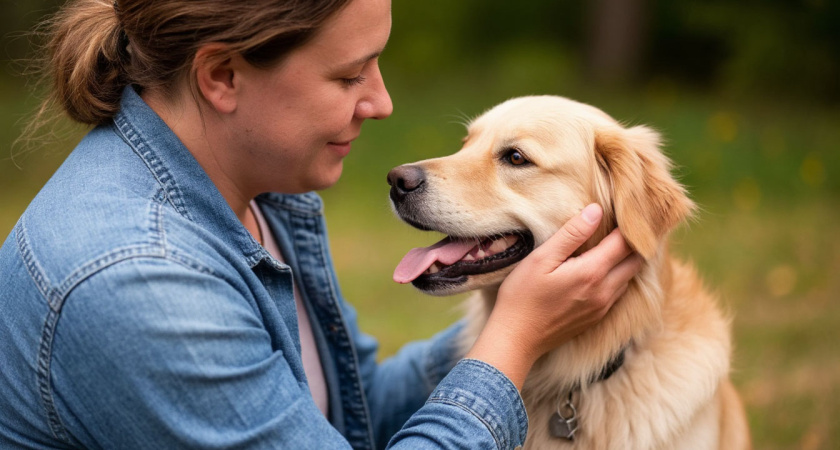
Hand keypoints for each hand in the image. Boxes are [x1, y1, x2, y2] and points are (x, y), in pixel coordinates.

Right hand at [464, 203, 642, 388]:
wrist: (516, 339)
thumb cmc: (522, 296)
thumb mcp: (541, 259)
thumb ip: (571, 235)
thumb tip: (596, 211)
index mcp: (592, 272)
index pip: (625, 242)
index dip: (630, 224)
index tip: (627, 210)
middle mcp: (604, 291)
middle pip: (635, 260)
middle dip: (635, 241)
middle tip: (629, 222)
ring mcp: (602, 307)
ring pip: (629, 276)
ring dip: (628, 259)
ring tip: (619, 241)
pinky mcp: (597, 317)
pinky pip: (619, 291)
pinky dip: (620, 275)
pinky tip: (606, 267)